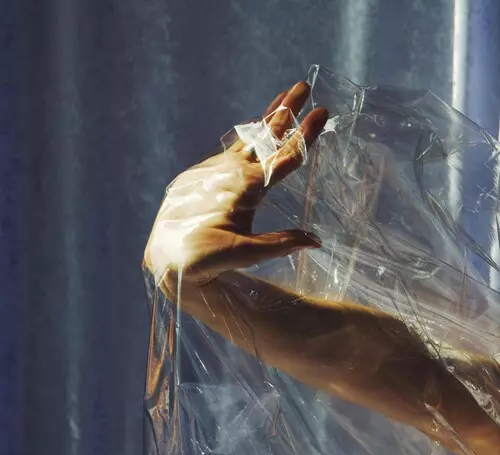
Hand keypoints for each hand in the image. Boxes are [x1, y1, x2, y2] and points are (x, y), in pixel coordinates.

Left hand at [145, 82, 327, 283]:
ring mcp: (214, 170)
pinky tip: (252, 138)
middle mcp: (231, 171)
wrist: (165, 255)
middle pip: (265, 136)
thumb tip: (317, 241)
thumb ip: (281, 243)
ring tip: (281, 102)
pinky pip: (230, 151)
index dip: (304, 135)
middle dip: (285, 110)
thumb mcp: (246, 253)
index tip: (321, 111)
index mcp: (246, 187)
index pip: (283, 156)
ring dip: (266, 121)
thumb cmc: (205, 257)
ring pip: (246, 139)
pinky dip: (246, 140)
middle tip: (302, 85)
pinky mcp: (201, 173)